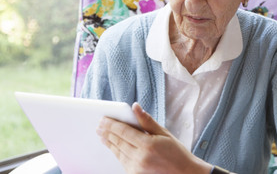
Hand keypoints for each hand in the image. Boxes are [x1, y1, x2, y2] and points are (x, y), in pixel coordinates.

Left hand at [96, 102, 211, 173]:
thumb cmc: (177, 154)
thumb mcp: (164, 134)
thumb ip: (147, 121)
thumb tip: (135, 107)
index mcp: (148, 145)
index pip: (123, 131)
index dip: (111, 124)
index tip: (103, 119)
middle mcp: (140, 158)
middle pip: (118, 141)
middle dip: (107, 132)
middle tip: (99, 125)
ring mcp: (137, 169)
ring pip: (118, 152)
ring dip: (109, 143)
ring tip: (102, 135)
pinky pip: (122, 161)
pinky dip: (117, 152)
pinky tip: (113, 146)